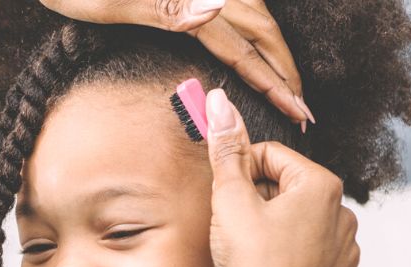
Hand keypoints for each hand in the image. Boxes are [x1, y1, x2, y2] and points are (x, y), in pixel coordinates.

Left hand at [37, 0, 311, 124]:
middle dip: (285, 70)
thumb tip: (214, 9)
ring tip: (289, 84)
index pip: (244, 45)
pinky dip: (254, 32)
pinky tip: (258, 48)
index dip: (274, 80)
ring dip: (275, 51)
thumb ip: (165, 7)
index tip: (298, 111)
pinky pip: (238, 7)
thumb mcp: (108, 2)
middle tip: (302, 111)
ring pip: (256, 15)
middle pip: (262, 29)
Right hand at [204, 88, 357, 266]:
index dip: (240, 173)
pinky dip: (291, 260)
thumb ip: (227, 148)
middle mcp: (344, 214)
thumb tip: (219, 100)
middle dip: (260, 202)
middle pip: (288, 189)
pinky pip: (312, 257)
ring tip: (252, 255)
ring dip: (276, 230)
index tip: (226, 196)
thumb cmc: (249, 265)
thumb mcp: (230, 199)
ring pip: (301, 224)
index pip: (271, 157)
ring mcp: (346, 250)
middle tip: (235, 229)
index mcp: (322, 185)